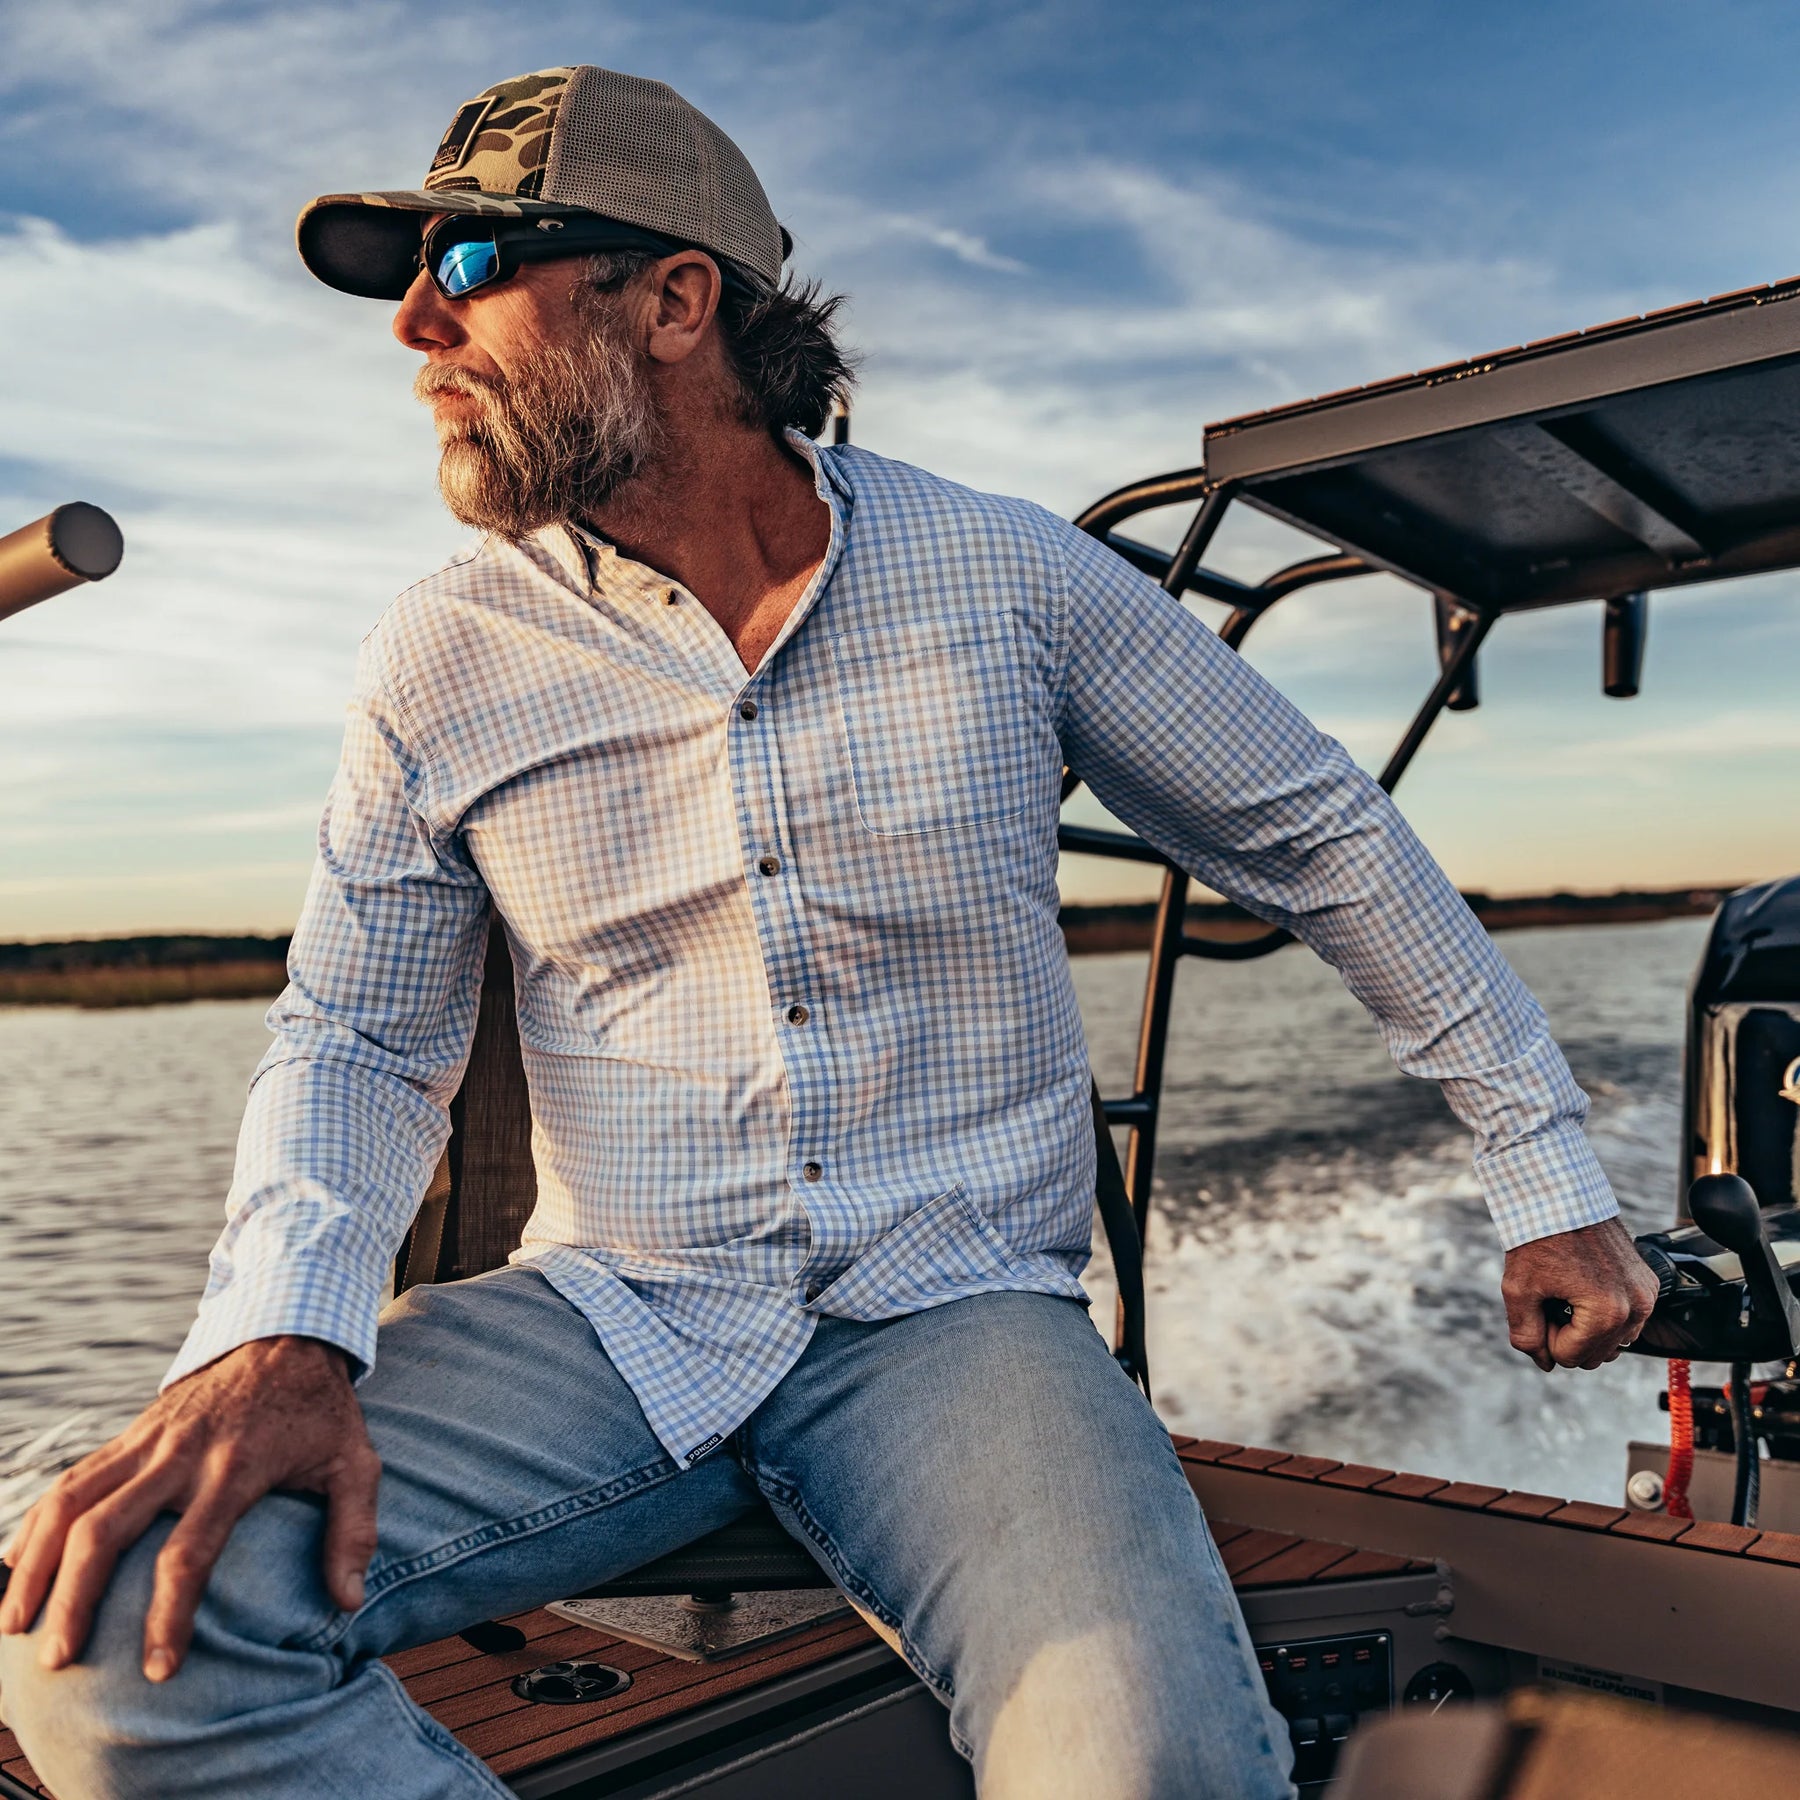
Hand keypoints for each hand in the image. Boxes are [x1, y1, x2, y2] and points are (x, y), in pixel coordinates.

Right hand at [0, 1336, 378, 1681]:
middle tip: (58, 1658)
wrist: (287, 1336)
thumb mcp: (356, 1461)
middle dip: (74, 1598)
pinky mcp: (132, 1433)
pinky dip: (36, 1520)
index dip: (169, 1615)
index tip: (158, 1672)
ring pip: (71, 1501)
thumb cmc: (321, 1411)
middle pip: (106, 1529)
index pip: (190, 1551)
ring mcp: (149, 1440)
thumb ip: (354, 1529)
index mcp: (236, 1467)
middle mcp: (181, 1454)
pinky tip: (14, 1565)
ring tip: (13, 1625)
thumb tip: (348, 1602)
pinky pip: (72, 1478)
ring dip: (36, 1563)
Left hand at [1502, 1217, 1659, 1371]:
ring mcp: (1647, 1294)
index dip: (1545, 1337)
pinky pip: (1627, 1321)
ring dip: (1586, 1328)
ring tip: (1566, 1292)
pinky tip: (1583, 1287)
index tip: (1537, 1304)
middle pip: (1595, 1355)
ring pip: (1613, 1341)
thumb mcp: (1519, 1290)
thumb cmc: (1537, 1238)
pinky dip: (1604, 1315)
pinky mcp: (1648, 1282)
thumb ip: (1527, 1334)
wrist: (1559, 1194)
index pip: (1570, 1358)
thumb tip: (1544, 1363)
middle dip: (1566, 1335)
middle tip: (1549, 1299)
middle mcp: (1637, 1306)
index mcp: (1608, 1312)